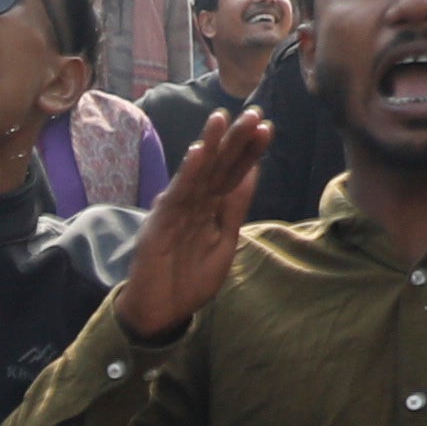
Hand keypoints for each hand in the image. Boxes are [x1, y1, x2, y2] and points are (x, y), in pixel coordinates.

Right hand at [122, 103, 265, 340]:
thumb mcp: (224, 242)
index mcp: (210, 207)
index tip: (267, 128)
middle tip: (253, 113)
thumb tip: (252, 172)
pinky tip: (199, 154)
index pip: (233, 174)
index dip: (249, 152)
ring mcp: (175, 211)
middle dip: (234, 140)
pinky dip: (188, 174)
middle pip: (217, 166)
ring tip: (221, 119)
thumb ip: (235, 208)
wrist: (161, 312)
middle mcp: (193, 203)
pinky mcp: (159, 225)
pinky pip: (177, 196)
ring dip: (210, 146)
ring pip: (196, 174)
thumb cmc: (190, 280)